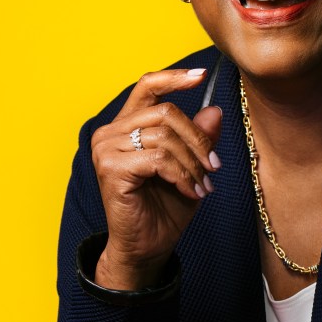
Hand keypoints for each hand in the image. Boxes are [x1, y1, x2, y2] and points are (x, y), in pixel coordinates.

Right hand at [90, 67, 222, 288]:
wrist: (146, 246)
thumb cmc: (164, 208)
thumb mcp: (190, 167)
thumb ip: (199, 139)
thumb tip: (215, 110)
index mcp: (127, 126)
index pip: (147, 87)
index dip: (174, 77)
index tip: (202, 75)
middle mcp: (111, 133)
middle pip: (166, 112)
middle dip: (198, 139)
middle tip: (214, 166)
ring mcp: (107, 149)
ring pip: (165, 136)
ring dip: (193, 162)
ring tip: (204, 183)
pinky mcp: (111, 168)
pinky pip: (159, 159)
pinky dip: (183, 175)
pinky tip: (192, 191)